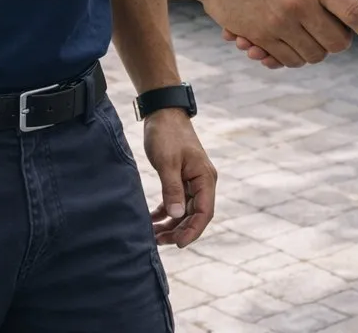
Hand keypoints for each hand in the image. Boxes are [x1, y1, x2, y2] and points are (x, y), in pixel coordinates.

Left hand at [144, 109, 216, 248]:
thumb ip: (172, 189)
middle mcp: (203, 181)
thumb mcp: (167, 162)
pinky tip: (152, 220)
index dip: (193, 230)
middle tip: (158, 242)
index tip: (178, 244)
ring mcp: (193, 181)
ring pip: (185, 211)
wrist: (164, 114)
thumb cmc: (167, 135)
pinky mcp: (181, 179)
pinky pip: (177, 202)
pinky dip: (166, 212)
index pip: (204, 212)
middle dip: (179, 230)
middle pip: (195, 215)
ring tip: (153, 235)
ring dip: (171, 224)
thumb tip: (176, 215)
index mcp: (205, 178)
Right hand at [198, 0, 357, 67]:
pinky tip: (290, 44)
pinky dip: (291, 58)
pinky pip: (286, 59)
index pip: (355, 12)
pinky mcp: (260, 35)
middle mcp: (300, 3)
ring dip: (315, 52)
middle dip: (340, 43)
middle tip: (336, 37)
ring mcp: (280, 22)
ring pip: (312, 55)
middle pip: (337, 42)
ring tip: (312, 40)